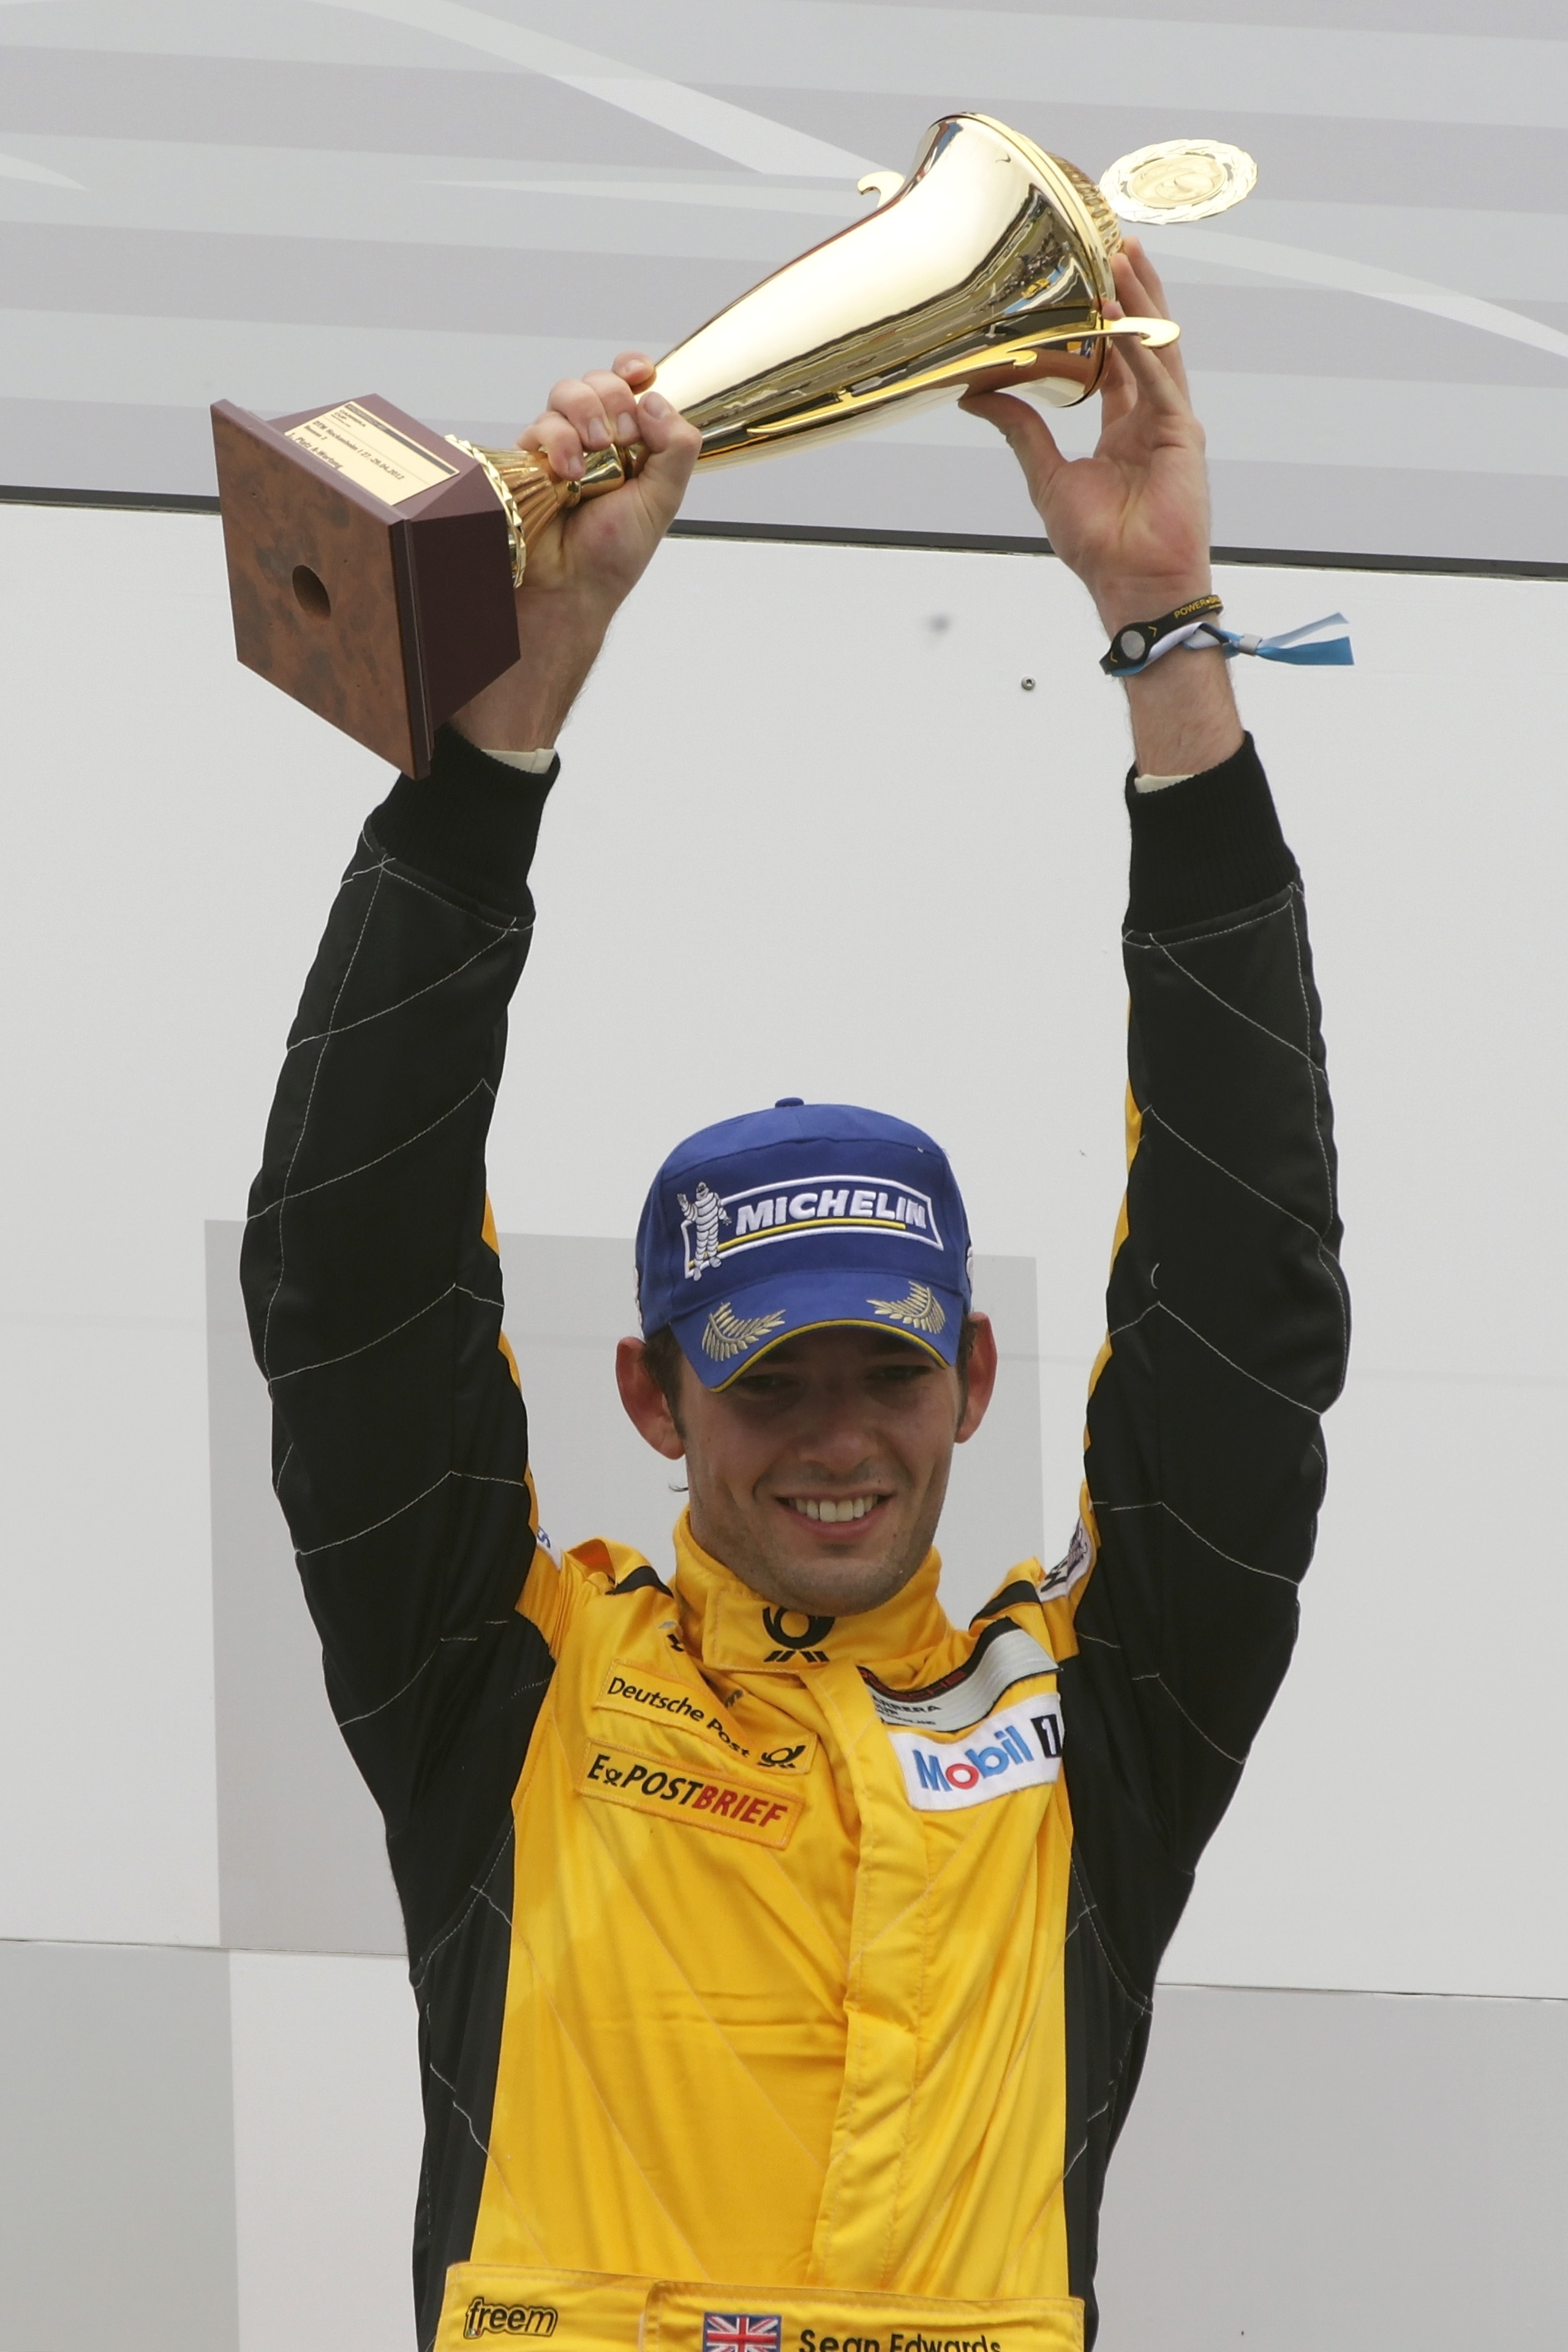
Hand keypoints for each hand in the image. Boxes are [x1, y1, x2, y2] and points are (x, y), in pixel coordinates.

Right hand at [452, 353, 700, 751]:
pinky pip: (542, 424)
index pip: (633, 387)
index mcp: (632, 446)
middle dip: (613, 398)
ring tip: (594, 455)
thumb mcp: (662, 500)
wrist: (569, 589)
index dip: (634, 370)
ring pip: (568, 393)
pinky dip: (559, 439)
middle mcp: (596, 441)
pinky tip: (569, 471)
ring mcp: (559, 447)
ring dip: (586, 414)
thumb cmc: (612, 557)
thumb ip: (676, 447)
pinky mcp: (526, 459)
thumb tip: (657, 399)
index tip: (641, 374)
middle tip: (619, 438)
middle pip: (601, 381)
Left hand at [962, 242, 1240, 776]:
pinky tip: (1124, 312)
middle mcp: (1151, 417)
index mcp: (1123, 426)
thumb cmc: (1100, 547)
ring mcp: (1172, 423)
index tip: (1087, 270)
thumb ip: (1019, 429)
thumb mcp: (1045, 476)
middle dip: (1130, 287)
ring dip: (1141, 299)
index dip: (1103, 313)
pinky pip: (1159, 379)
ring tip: (1122, 251)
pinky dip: (1141, 344)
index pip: (1115, 355)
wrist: (1133, 588)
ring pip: (1157, 345)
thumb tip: (978, 392)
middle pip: (1142, 336)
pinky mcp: (1182, 436)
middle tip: (1111, 235)